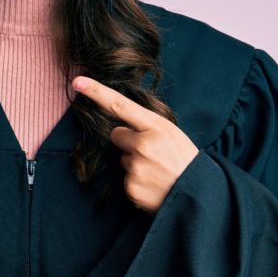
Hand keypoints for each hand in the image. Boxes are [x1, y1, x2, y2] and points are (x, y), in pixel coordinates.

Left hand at [72, 75, 197, 213]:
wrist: (200, 194)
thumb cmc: (184, 159)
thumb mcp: (172, 133)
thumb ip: (147, 126)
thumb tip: (119, 129)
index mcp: (155, 127)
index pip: (120, 105)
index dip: (97, 92)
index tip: (77, 82)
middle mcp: (143, 145)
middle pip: (116, 134)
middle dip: (129, 142)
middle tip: (153, 153)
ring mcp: (136, 167)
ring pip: (122, 159)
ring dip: (135, 164)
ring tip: (158, 171)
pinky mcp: (131, 188)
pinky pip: (125, 179)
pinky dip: (137, 183)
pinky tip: (154, 185)